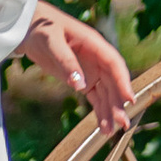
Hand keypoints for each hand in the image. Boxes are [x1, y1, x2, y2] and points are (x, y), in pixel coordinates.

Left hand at [19, 4, 135, 131]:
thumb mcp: (52, 42)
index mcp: (94, 44)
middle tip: (122, 123)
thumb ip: (67, 63)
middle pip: (113, 83)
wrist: (30, 28)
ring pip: (106, 93)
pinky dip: (99, 111)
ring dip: (109, 111)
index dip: (124, 82)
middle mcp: (97, 58)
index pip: (114, 64)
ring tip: (110, 132)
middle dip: (118, 103)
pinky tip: (102, 126)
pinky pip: (95, 97)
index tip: (130, 99)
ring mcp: (91, 70)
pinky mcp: (82, 79)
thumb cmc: (42, 28)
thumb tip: (80, 86)